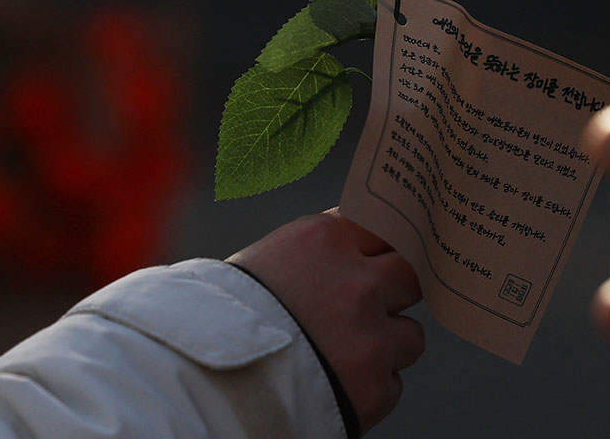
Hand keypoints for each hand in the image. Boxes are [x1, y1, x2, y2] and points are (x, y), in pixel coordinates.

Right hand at [228, 210, 423, 432]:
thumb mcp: (268, 262)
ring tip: (342, 356)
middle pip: (411, 274)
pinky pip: (393, 382)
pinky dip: (370, 387)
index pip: (385, 221)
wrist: (199, 387)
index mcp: (325, 240)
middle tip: (370, 307)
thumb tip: (362, 249)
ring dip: (386, 345)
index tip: (388, 251)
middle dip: (395, 291)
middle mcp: (357, 283)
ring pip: (411, 334)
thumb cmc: (222, 320)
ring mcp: (371, 337)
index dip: (385, 242)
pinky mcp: (375, 387)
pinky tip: (335, 385)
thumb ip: (321, 253)